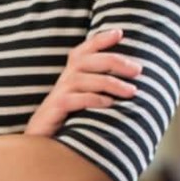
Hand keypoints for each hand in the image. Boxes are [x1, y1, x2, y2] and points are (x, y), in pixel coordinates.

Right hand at [24, 29, 141, 137]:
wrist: (41, 147)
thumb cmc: (68, 125)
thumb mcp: (85, 104)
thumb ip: (100, 92)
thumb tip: (133, 86)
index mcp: (71, 76)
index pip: (83, 51)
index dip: (99, 40)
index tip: (120, 33)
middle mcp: (64, 81)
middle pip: (86, 61)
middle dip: (114, 61)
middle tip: (138, 69)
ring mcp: (58, 95)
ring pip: (83, 79)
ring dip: (110, 83)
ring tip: (132, 91)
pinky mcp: (54, 110)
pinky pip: (74, 99)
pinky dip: (93, 99)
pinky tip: (109, 104)